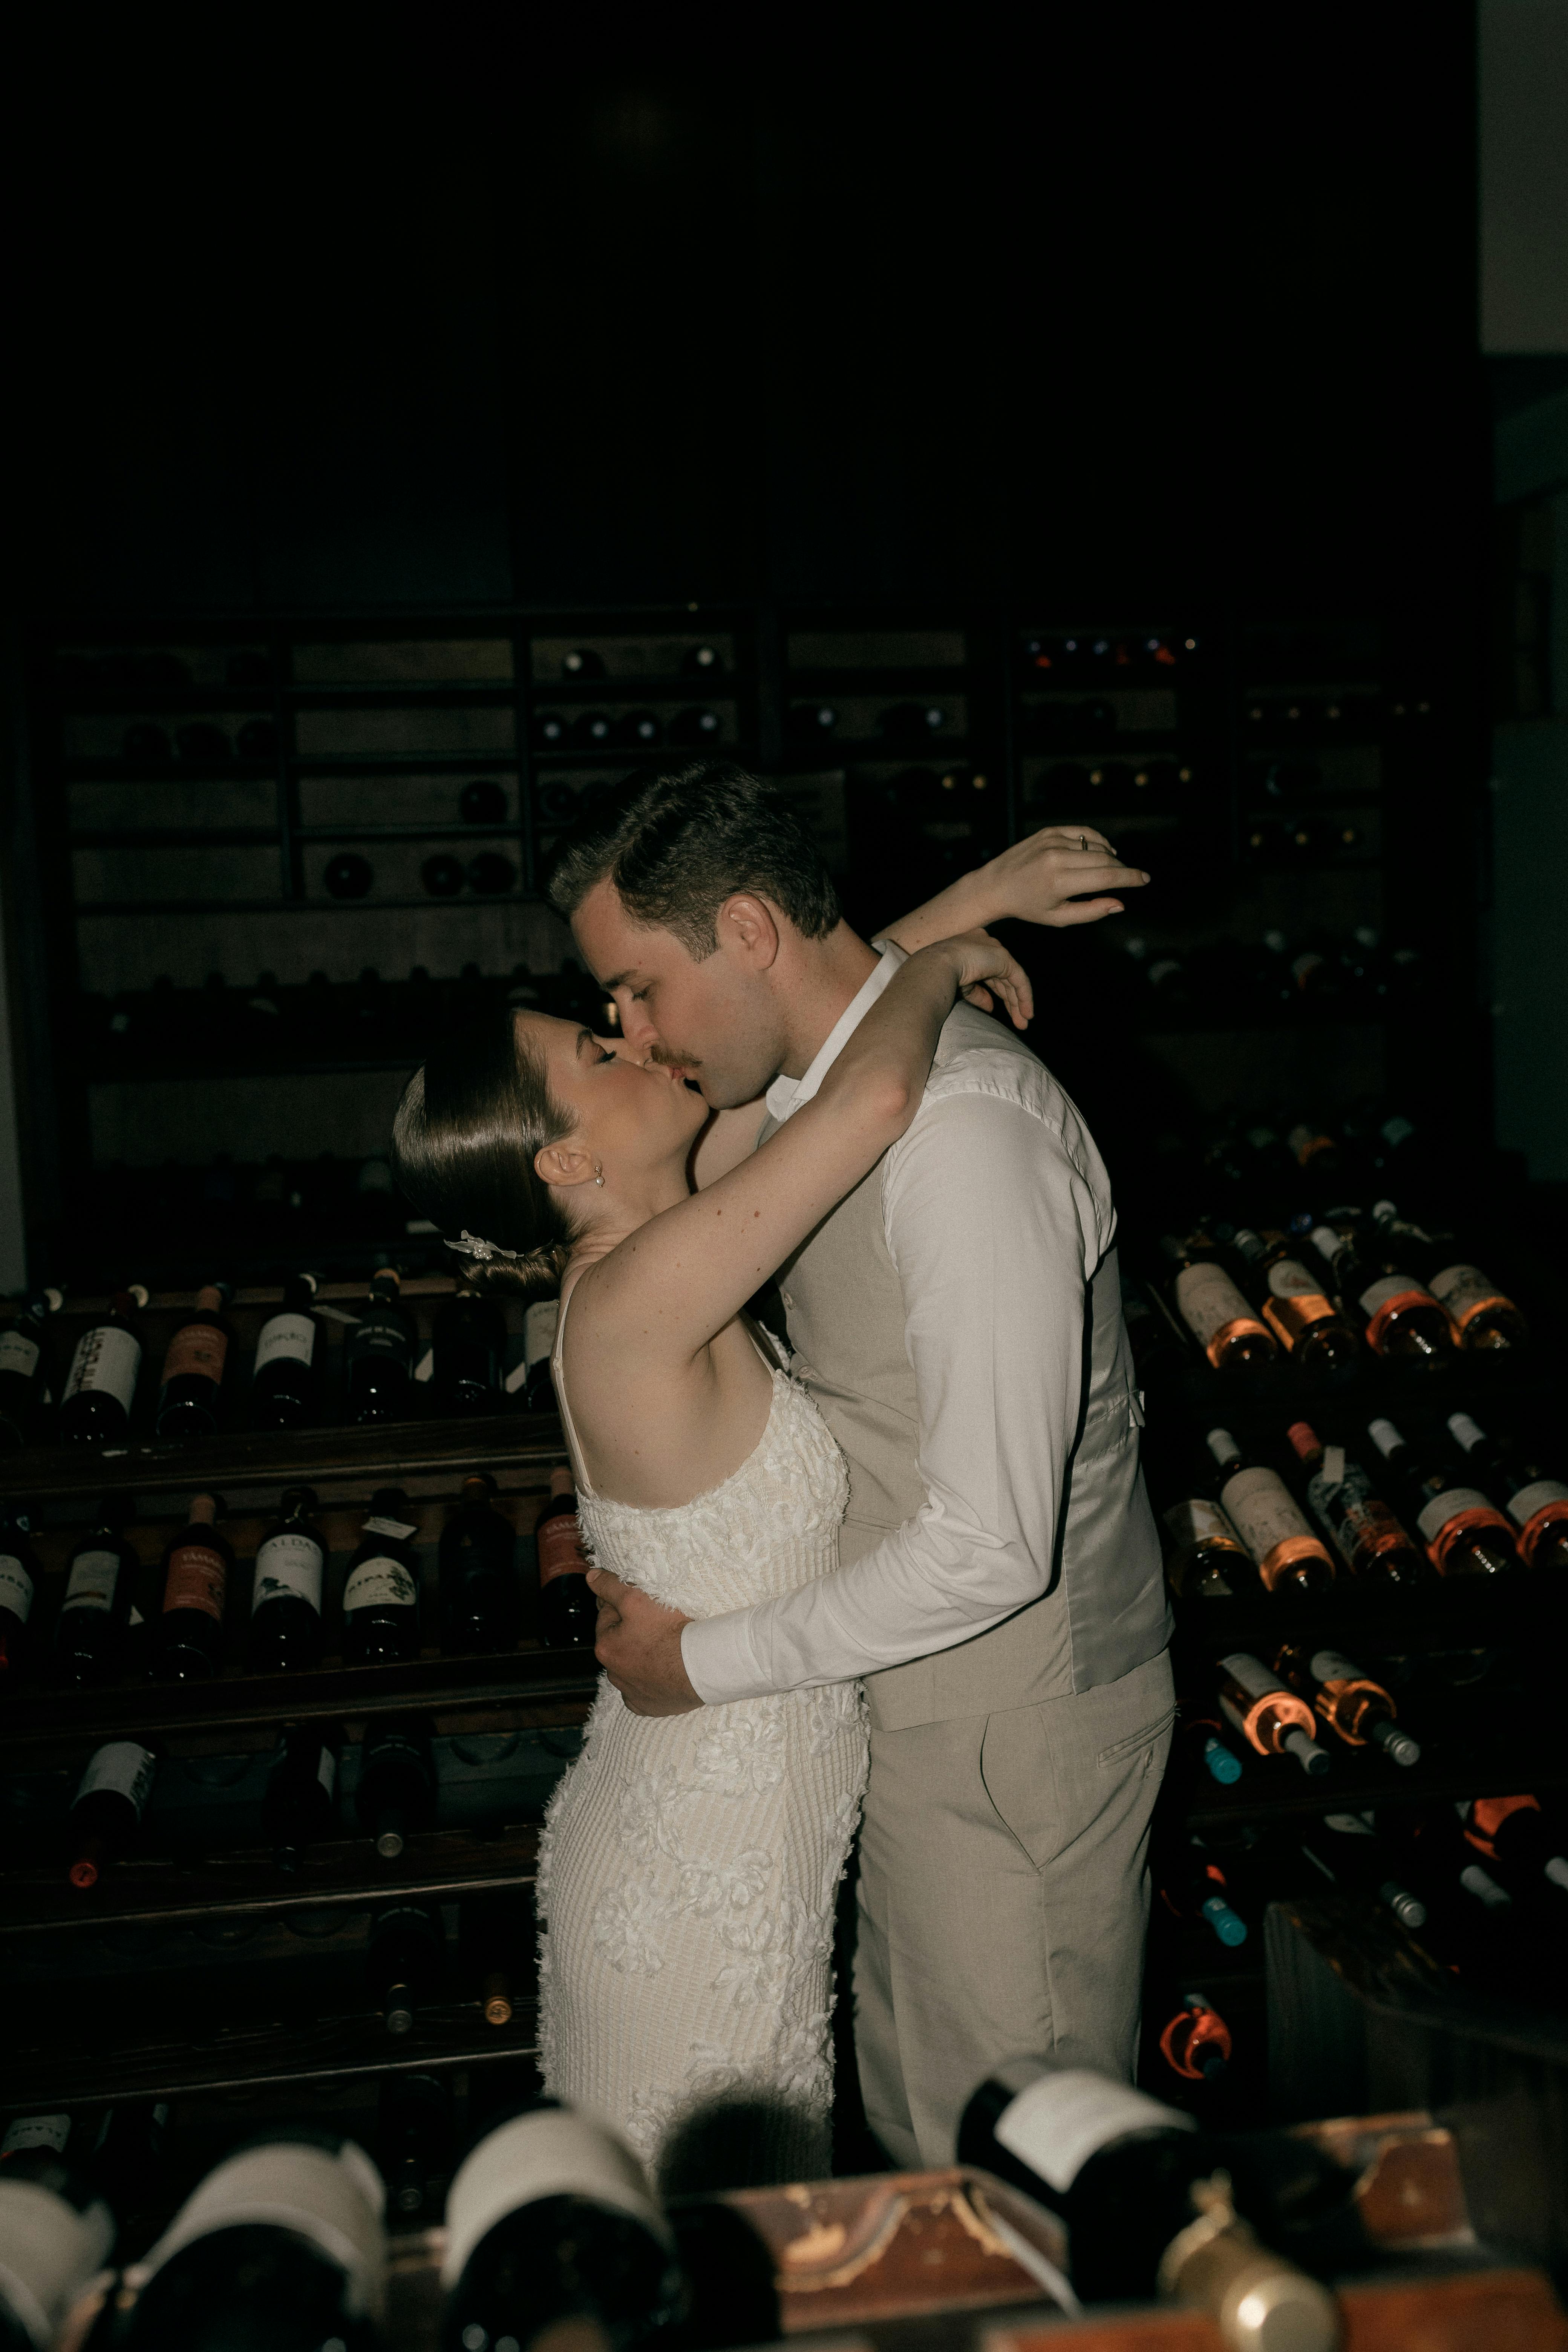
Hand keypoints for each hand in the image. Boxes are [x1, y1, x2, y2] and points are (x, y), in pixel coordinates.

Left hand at [588, 1566, 701, 1715]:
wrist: (700, 1666)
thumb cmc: (668, 1632)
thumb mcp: (635, 1599)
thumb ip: (610, 1586)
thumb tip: (591, 1577)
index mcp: (605, 1647)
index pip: (607, 1616)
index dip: (624, 1605)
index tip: (643, 1603)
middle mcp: (612, 1674)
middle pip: (619, 1642)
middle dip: (632, 1632)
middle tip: (658, 1623)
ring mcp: (630, 1693)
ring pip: (632, 1667)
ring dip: (641, 1656)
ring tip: (664, 1646)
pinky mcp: (648, 1706)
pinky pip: (644, 1691)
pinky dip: (651, 1682)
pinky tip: (663, 1672)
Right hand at [929, 927, 1033, 1028]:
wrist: (935, 967)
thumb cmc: (939, 977)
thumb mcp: (961, 987)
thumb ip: (977, 994)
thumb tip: (991, 1007)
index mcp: (971, 948)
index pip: (989, 972)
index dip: (996, 992)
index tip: (998, 1009)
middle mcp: (985, 945)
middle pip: (1002, 978)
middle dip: (1010, 1001)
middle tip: (1018, 1022)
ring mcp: (994, 949)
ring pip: (1012, 980)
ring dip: (1019, 1003)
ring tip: (1022, 1024)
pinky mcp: (1003, 957)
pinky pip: (1019, 979)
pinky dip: (1024, 997)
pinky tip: (1026, 1013)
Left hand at [975, 825, 1149, 928]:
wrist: (995, 885)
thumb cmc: (1028, 906)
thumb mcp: (1058, 918)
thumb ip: (1091, 912)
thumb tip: (1120, 904)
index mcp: (1059, 882)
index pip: (1106, 877)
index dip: (1130, 878)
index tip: (1145, 879)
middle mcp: (1056, 857)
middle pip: (1105, 860)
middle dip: (1123, 870)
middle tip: (1132, 878)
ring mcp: (1052, 841)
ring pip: (1096, 846)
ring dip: (1110, 858)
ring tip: (1112, 870)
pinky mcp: (1049, 831)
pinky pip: (1084, 833)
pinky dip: (1097, 842)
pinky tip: (1102, 852)